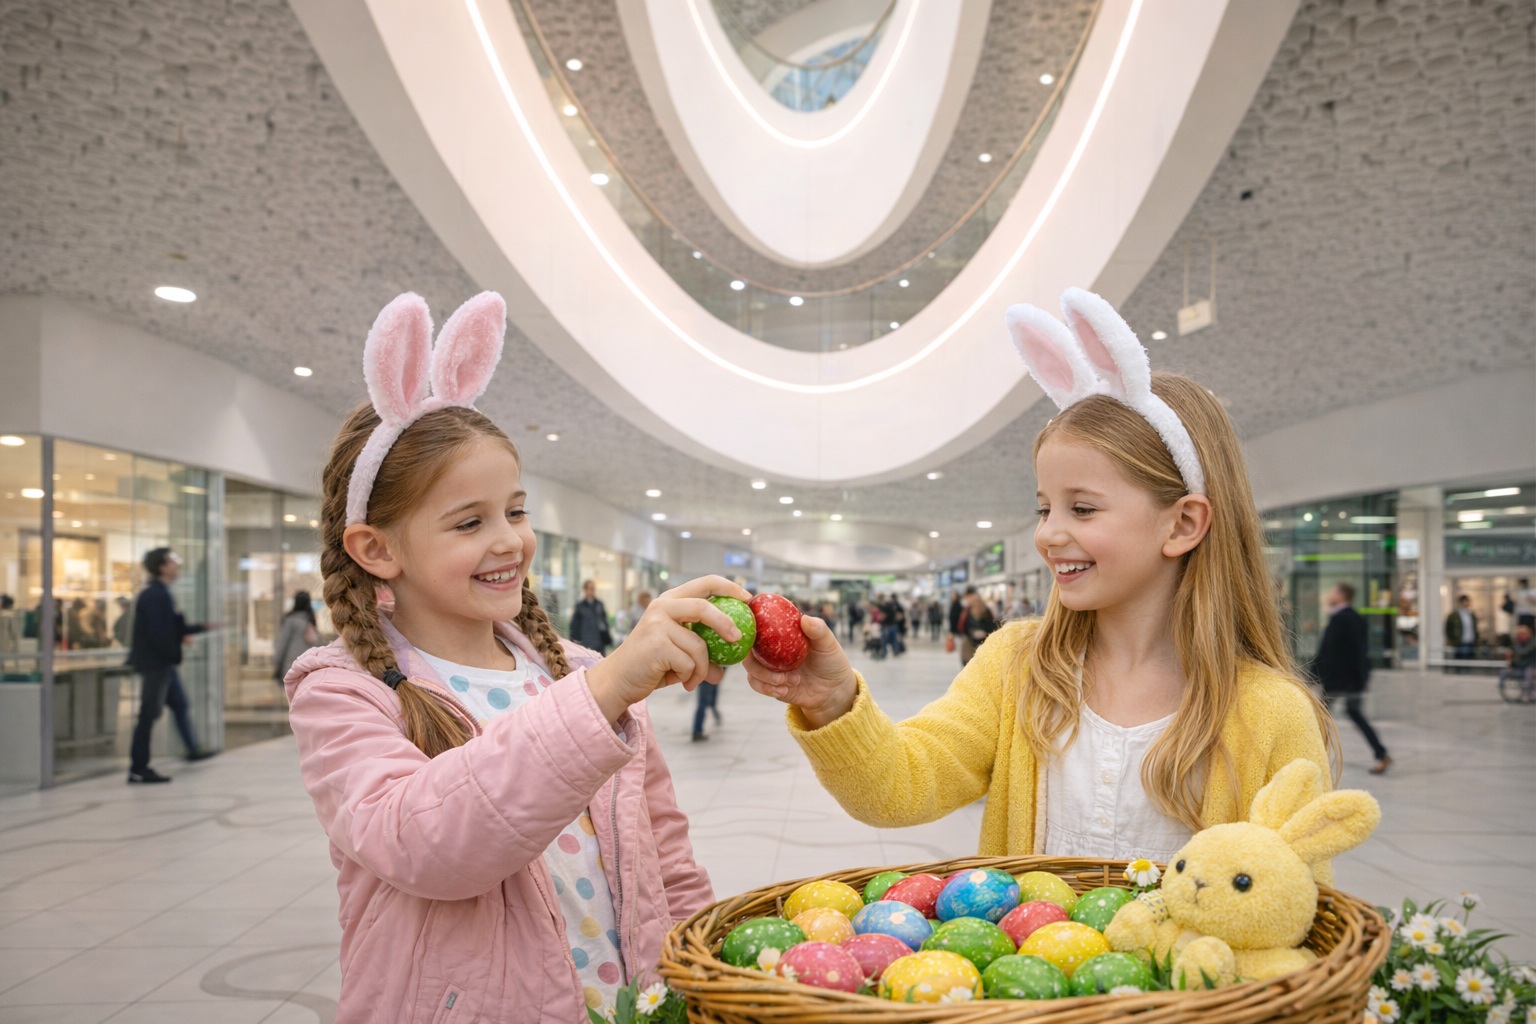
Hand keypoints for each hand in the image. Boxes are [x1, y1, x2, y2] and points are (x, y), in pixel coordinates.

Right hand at [584, 575, 752, 724]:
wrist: (618, 681)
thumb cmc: (652, 665)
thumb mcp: (680, 654)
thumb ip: (702, 654)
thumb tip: (725, 670)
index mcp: (670, 601)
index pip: (705, 583)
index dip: (730, 588)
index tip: (748, 599)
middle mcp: (662, 607)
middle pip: (704, 607)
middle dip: (726, 623)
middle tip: (738, 638)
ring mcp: (657, 624)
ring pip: (699, 646)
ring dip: (702, 669)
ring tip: (693, 679)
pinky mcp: (656, 644)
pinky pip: (689, 663)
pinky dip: (691, 677)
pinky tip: (680, 682)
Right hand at [741, 614, 856, 728]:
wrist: (833, 690)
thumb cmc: (831, 660)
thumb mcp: (828, 644)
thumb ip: (818, 630)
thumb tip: (804, 619)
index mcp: (780, 632)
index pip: (758, 624)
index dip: (749, 626)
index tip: (755, 633)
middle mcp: (770, 648)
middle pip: (747, 648)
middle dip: (756, 662)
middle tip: (778, 672)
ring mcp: (769, 666)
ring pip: (751, 669)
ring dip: (765, 677)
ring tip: (787, 682)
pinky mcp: (769, 683)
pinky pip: (757, 684)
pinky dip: (767, 688)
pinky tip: (785, 690)